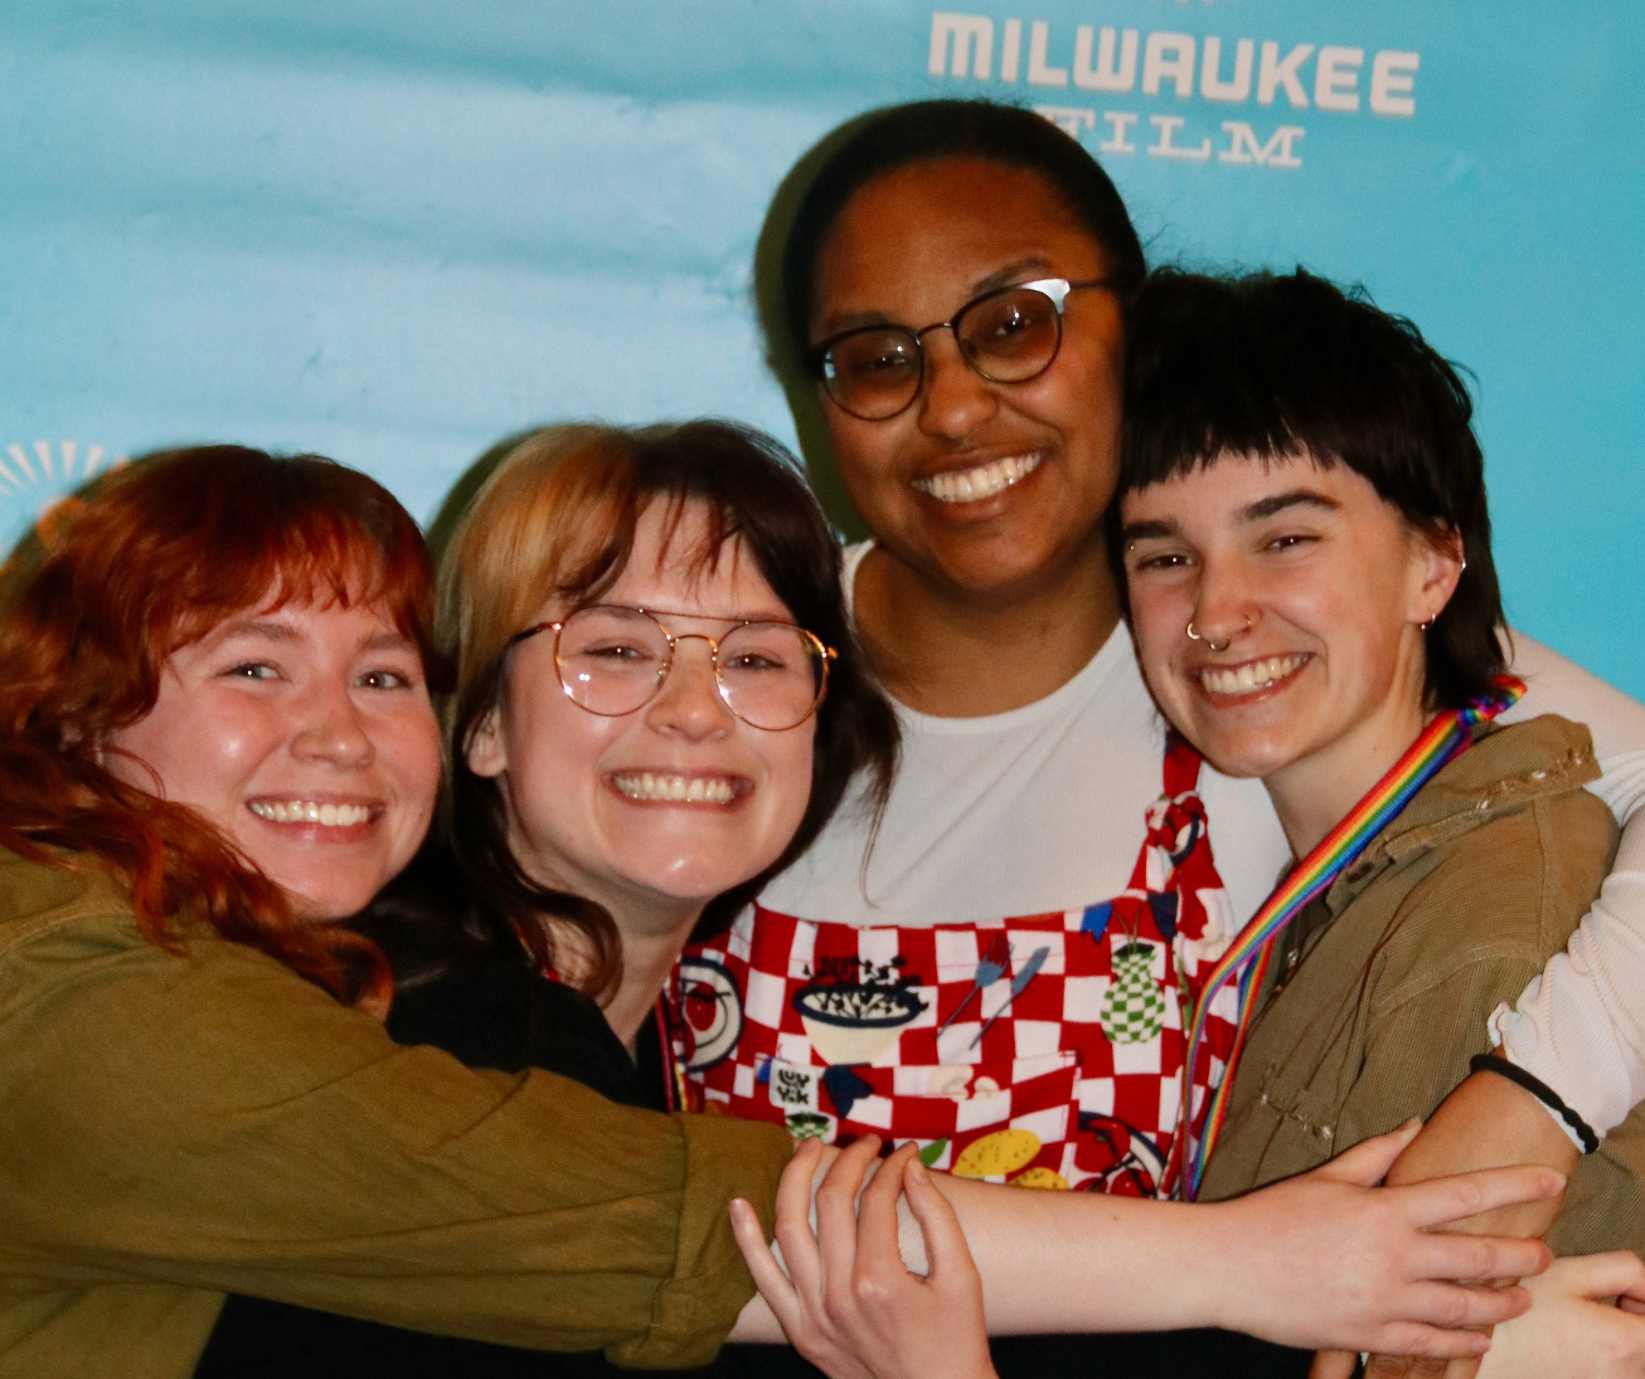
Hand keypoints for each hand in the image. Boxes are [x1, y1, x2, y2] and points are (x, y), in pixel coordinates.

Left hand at [730, 1136, 996, 1378]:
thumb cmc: (957, 1340)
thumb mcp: (963, 1277)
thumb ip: (936, 1215)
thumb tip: (910, 1165)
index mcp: (880, 1280)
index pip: (876, 1199)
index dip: (891, 1166)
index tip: (904, 1153)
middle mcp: (839, 1295)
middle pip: (831, 1203)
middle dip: (849, 1160)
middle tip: (866, 1142)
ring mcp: (814, 1315)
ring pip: (789, 1228)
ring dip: (794, 1179)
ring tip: (809, 1148)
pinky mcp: (801, 1332)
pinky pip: (763, 1280)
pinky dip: (746, 1241)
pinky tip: (737, 1203)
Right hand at [1209, 1120, 1561, 1356]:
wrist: (1227, 1266)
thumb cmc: (1271, 1216)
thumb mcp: (1325, 1178)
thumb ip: (1376, 1154)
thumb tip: (1413, 1126)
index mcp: (1384, 1210)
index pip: (1466, 1193)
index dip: (1515, 1184)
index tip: (1551, 1179)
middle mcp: (1395, 1257)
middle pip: (1482, 1258)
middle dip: (1522, 1256)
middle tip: (1543, 1253)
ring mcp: (1386, 1301)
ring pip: (1468, 1309)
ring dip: (1503, 1304)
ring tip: (1518, 1299)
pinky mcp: (1371, 1336)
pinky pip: (1434, 1345)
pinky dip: (1464, 1342)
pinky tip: (1479, 1337)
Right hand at [1474, 1252, 1644, 1377]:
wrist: (1481, 1366)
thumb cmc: (1518, 1318)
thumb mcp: (1566, 1273)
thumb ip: (1624, 1269)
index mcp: (1628, 1342)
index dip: (1641, 1299)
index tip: (1616, 1296)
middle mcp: (1631, 1376)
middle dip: (1629, 1319)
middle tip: (1589, 1309)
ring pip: (1632, 1360)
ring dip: (1615, 1342)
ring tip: (1574, 1331)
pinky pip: (1612, 1373)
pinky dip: (1600, 1360)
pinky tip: (1568, 1351)